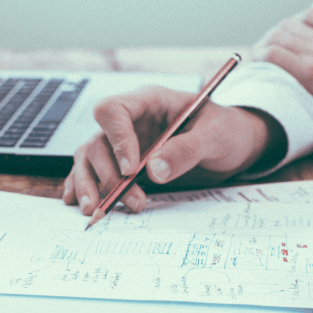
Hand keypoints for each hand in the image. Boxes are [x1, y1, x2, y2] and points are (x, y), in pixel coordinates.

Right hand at [63, 86, 276, 214]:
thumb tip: (153, 171)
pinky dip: (82, 187)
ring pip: (89, 158)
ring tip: (97, 210)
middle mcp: (130, 121)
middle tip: (131, 201)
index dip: (117, 140)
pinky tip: (78, 203)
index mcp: (149, 101)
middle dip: (107, 174)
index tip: (130, 169)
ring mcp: (123, 143)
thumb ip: (186, 150)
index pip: (113, 110)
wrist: (235, 145)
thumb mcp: (215, 136)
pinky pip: (93, 172)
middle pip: (97, 141)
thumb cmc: (227, 131)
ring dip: (90, 185)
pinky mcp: (122, 164)